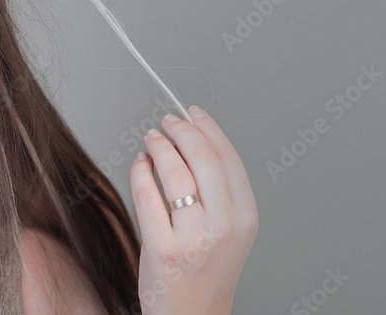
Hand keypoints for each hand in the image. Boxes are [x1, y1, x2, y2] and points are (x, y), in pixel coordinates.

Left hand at [130, 105, 258, 314]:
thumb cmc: (207, 272)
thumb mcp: (230, 229)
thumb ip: (220, 190)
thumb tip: (196, 139)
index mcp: (245, 216)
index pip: (227, 157)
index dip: (207, 127)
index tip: (193, 113)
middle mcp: (224, 225)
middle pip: (202, 157)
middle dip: (181, 130)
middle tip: (167, 121)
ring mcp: (194, 238)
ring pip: (174, 171)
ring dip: (159, 146)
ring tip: (151, 139)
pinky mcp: (163, 249)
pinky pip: (147, 194)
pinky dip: (140, 171)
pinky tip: (139, 164)